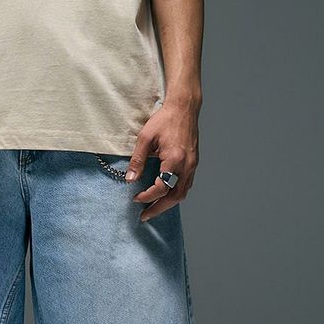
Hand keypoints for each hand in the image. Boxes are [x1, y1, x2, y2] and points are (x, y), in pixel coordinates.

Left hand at [126, 100, 198, 221]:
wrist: (184, 107)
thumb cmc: (165, 120)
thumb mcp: (145, 138)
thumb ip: (137, 160)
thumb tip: (130, 179)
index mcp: (174, 160)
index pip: (161, 187)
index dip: (147, 196)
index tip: (135, 198)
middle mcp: (186, 165)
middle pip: (175, 196)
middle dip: (159, 208)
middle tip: (145, 215)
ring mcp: (192, 164)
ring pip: (183, 192)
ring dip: (168, 203)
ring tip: (154, 208)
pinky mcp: (194, 162)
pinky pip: (187, 184)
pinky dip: (176, 193)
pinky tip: (166, 194)